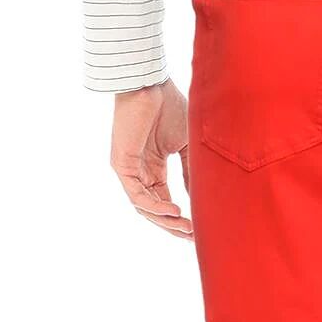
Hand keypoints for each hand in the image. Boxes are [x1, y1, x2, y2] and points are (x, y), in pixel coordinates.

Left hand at [110, 83, 192, 239]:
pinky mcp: (121, 165)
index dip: (180, 217)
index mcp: (154, 167)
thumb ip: (190, 172)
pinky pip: (137, 195)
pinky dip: (155, 206)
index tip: (200, 229)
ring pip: (145, 206)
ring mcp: (129, 170)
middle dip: (174, 226)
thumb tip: (199, 198)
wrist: (151, 84)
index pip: (165, 200)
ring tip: (187, 228)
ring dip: (165, 221)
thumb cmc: (170, 106)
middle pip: (154, 209)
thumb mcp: (186, 146)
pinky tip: (174, 211)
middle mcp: (140, 171)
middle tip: (194, 237)